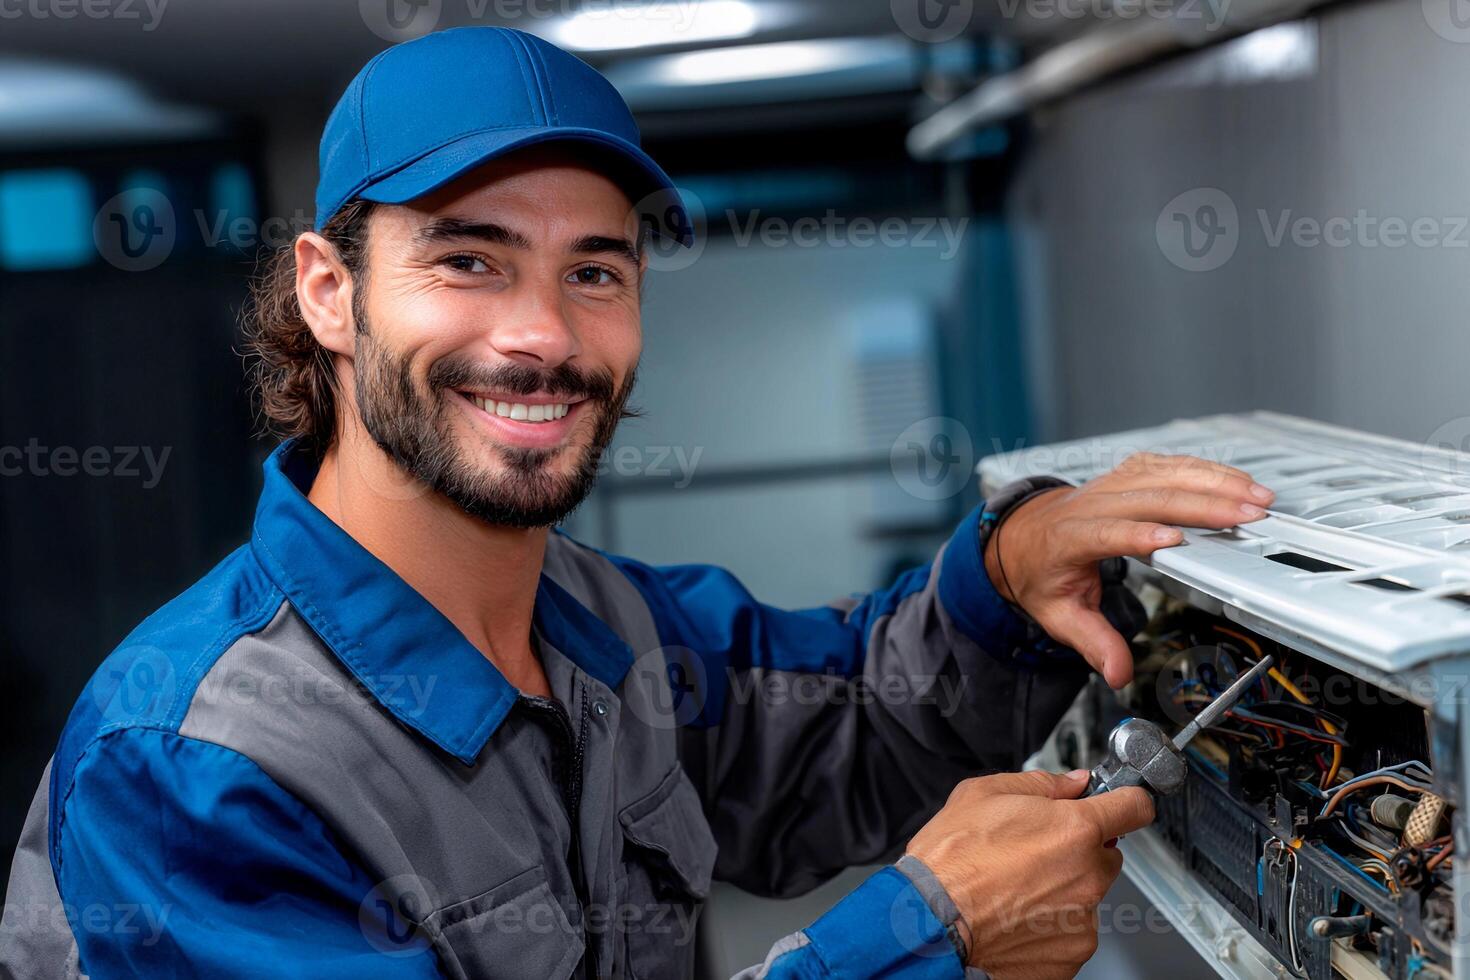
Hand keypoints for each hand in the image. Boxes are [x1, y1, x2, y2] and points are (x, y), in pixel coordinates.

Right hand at [905, 770, 1153, 979]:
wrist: (929, 923)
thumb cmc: (950, 861)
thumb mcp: (983, 794)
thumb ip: (1041, 784)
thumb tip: (1072, 784)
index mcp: (1074, 830)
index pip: (1134, 807)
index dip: (1125, 801)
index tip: (1119, 805)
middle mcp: (1088, 876)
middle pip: (1105, 854)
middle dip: (1077, 850)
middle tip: (1033, 853)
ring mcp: (1082, 920)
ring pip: (1085, 895)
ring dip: (1061, 890)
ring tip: (1012, 889)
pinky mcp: (1071, 955)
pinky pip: (1070, 931)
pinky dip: (1049, 926)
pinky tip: (1013, 916)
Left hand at [984, 453, 1272, 687]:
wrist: (1019, 536)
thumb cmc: (1039, 573)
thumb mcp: (1057, 615)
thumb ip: (1092, 642)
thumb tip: (1118, 672)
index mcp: (1068, 538)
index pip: (1105, 532)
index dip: (1137, 534)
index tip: (1175, 540)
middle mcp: (1090, 504)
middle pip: (1147, 497)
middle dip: (1200, 504)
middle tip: (1245, 516)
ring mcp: (1109, 485)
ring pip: (1162, 474)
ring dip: (1212, 481)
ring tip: (1254, 495)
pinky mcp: (1124, 476)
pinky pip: (1164, 465)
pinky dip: (1202, 469)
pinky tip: (1232, 478)